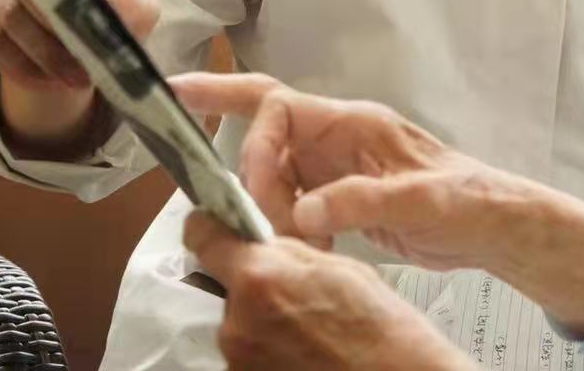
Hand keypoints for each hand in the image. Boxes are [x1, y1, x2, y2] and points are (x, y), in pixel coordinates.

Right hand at [0, 0, 159, 152]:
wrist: (88, 52)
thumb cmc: (113, 13)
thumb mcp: (137, 4)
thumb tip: (106, 7)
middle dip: (57, 23)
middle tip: (87, 57)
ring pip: (8, 17)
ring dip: (43, 52)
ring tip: (77, 78)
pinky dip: (23, 68)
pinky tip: (51, 82)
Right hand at [175, 75, 583, 364]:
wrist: (494, 227)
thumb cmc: (470, 202)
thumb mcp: (423, 202)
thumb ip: (365, 202)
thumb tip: (306, 211)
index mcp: (356, 124)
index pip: (280, 107)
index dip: (253, 142)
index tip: (251, 191)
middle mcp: (340, 138)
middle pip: (267, 119)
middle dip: (221, 110)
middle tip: (176, 111)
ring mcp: (338, 166)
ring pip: (274, 166)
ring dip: (257, 196)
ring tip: (265, 233)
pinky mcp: (341, 196)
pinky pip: (292, 201)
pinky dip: (282, 222)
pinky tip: (297, 249)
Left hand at [183, 211, 466, 370]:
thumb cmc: (382, 330)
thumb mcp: (339, 268)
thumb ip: (288, 252)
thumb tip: (259, 243)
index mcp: (259, 279)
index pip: (202, 236)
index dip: (211, 226)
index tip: (217, 226)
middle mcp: (236, 323)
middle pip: (229, 287)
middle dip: (256, 285)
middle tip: (298, 294)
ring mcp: (239, 361)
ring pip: (240, 323)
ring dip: (265, 321)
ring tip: (311, 328)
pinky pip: (250, 355)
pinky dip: (271, 351)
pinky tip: (307, 350)